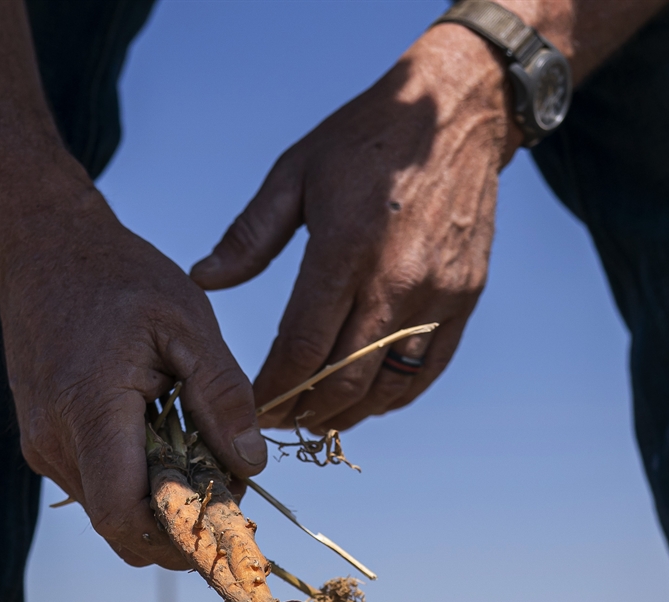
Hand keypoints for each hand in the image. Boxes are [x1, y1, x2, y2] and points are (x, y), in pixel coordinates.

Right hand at [0, 187, 266, 568]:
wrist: (43, 250)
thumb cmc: (118, 278)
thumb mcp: (187, 322)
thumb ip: (222, 395)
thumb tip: (251, 464)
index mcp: (90, 410)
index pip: (125, 516)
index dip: (178, 538)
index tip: (227, 524)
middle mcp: (55, 442)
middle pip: (123, 528)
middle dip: (182, 526)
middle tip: (231, 491)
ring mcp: (44, 448)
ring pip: (111, 513)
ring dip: (164, 505)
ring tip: (207, 458)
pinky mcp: (45, 445)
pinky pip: (99, 487)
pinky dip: (141, 484)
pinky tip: (173, 445)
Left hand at [190, 24, 518, 432]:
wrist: (454, 114)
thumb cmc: (364, 139)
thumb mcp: (296, 172)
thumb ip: (250, 235)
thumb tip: (204, 279)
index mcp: (345, 249)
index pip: (301, 346)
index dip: (272, 388)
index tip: (250, 404)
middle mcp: (396, 281)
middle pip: (343, 380)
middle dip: (303, 411)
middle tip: (277, 420)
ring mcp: (436, 295)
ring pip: (388, 387)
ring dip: (347, 413)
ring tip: (316, 416)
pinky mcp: (464, 299)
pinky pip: (426, 371)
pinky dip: (392, 397)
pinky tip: (364, 399)